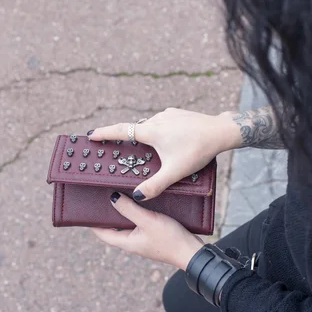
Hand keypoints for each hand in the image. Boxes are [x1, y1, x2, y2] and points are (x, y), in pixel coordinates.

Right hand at [88, 108, 237, 199]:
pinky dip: (160, 132)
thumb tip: (136, 197)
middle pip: (135, 129)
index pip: (121, 130)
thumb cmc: (198, 151)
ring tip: (150, 152)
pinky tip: (170, 143)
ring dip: (147, 137)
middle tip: (120, 149)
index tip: (90, 135)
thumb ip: (155, 185)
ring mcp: (168, 114)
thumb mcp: (175, 172)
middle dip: (126, 138)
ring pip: (150, 126)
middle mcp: (157, 119)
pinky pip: (163, 123)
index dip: (104, 133)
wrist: (221, 131)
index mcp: (152, 131)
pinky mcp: (178, 114)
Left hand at [91, 192, 204, 269]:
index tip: (85, 208)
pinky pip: (138, 221)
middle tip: (100, 195)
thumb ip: (129, 209)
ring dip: (122, 210)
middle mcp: (132, 241)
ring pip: (126, 223)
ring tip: (117, 193)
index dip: (92, 222)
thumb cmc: (170, 239)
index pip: (102, 233)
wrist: (192, 251)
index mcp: (126, 242)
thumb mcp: (147, 221)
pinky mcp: (153, 234)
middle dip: (107, 213)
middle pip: (113, 227)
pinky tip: (138, 200)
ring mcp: (142, 238)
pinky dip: (135, 211)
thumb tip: (111, 198)